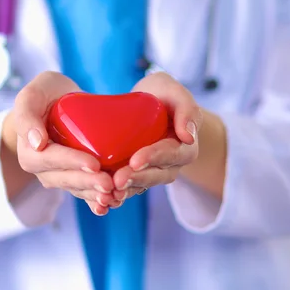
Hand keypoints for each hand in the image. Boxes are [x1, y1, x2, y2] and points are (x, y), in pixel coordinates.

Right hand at [9, 71, 117, 215]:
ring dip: (95, 195)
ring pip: (77, 189)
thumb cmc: (43, 95)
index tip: (93, 164)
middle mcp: (43, 170)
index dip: (72, 163)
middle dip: (88, 183)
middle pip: (66, 179)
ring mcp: (59, 176)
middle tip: (109, 183)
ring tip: (115, 196)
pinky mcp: (74, 177)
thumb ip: (27, 115)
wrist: (55, 100)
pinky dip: (97, 199)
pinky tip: (114, 203)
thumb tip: (36, 143)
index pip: (52, 160)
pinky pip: (85, 192)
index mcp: (30, 152)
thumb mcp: (31, 96)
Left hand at [111, 72, 202, 202]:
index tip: (135, 160)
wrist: (150, 104)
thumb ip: (186, 109)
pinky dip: (116, 193)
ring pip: (142, 185)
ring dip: (125, 190)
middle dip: (137, 178)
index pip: (170, 154)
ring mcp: (154, 172)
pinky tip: (100, 197)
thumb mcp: (174, 92)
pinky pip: (129, 188)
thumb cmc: (163, 94)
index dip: (153, 157)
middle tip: (117, 180)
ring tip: (108, 190)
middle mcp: (171, 164)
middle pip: (156, 175)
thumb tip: (188, 136)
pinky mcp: (137, 175)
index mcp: (184, 146)